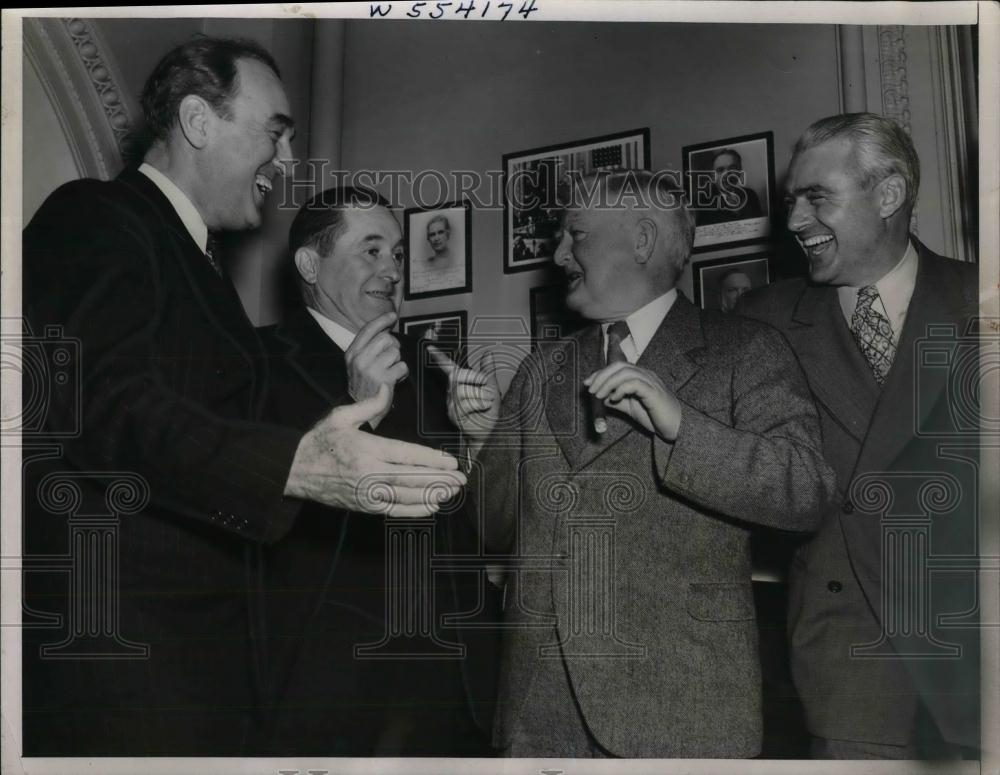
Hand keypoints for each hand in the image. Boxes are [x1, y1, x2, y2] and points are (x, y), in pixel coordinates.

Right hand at [284, 383, 465, 516]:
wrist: (295, 471)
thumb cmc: (319, 441)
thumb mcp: (340, 416)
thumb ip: (367, 405)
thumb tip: (386, 388)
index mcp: (367, 449)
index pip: (406, 455)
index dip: (432, 460)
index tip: (451, 462)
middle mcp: (369, 473)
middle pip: (411, 478)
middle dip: (439, 480)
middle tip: (461, 480)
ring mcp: (367, 492)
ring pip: (406, 496)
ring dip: (432, 495)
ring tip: (452, 492)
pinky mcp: (364, 506)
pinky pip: (394, 510)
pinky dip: (414, 510)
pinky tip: (431, 506)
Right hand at [344, 311, 407, 415]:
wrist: (359, 408)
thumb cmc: (363, 385)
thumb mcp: (357, 363)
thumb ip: (368, 347)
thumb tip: (386, 330)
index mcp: (352, 353)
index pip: (368, 329)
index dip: (382, 320)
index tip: (392, 315)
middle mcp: (360, 359)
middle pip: (385, 338)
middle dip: (393, 346)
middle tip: (391, 357)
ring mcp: (371, 369)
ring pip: (395, 352)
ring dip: (397, 360)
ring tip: (390, 369)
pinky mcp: (384, 379)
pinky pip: (402, 366)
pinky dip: (402, 372)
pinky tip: (395, 378)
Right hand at [426, 343, 500, 453]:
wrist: (491, 429)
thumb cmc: (489, 409)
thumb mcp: (491, 386)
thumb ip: (488, 370)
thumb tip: (488, 354)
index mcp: (460, 383)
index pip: (449, 368)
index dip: (440, 358)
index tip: (430, 347)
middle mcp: (453, 393)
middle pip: (456, 376)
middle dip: (474, 377)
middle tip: (486, 384)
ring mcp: (452, 404)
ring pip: (462, 390)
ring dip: (480, 394)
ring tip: (487, 401)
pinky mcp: (454, 415)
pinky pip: (465, 403)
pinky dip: (479, 403)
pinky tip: (483, 408)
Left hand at [584, 362, 681, 440]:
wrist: (676, 427)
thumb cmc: (655, 416)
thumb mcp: (630, 407)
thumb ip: (616, 400)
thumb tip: (600, 397)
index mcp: (640, 376)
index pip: (617, 366)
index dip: (600, 373)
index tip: (587, 384)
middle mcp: (645, 375)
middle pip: (620, 365)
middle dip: (602, 375)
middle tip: (591, 389)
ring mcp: (651, 382)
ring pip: (626, 372)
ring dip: (608, 382)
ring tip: (599, 395)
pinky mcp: (654, 393)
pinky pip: (635, 384)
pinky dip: (621, 389)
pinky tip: (614, 398)